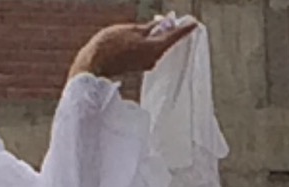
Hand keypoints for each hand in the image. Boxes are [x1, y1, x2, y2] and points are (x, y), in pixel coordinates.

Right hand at [69, 19, 196, 82]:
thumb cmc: (111, 45)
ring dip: (161, 35)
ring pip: (159, 46)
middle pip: (168, 42)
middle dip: (172, 30)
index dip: (185, 28)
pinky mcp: (139, 65)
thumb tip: (161, 25)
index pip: (175, 37)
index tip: (195, 23)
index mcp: (155, 49)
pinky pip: (151, 50)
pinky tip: (150, 33)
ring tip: (162, 23)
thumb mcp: (132, 30)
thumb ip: (149, 28)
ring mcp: (147, 64)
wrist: (94, 64)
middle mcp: (154, 59)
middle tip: (176, 19)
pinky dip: (152, 41)